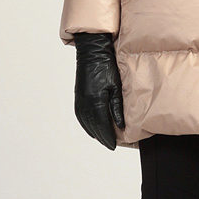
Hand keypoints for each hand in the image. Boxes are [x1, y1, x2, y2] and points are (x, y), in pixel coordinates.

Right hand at [73, 32, 124, 149]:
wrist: (92, 53)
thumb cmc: (106, 67)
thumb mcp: (116, 87)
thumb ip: (117, 108)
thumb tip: (121, 125)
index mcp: (95, 101)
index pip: (102, 125)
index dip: (108, 137)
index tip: (114, 145)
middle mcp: (85, 103)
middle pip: (93, 127)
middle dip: (102, 137)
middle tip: (110, 145)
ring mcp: (79, 101)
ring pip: (86, 123)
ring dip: (94, 133)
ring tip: (103, 139)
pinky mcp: (77, 98)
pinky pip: (81, 117)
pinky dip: (87, 125)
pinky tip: (92, 129)